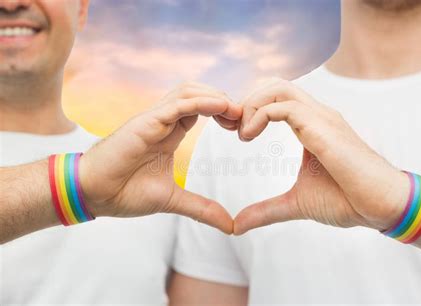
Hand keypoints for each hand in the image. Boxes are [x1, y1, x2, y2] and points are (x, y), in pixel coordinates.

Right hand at [79, 82, 240, 233]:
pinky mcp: (145, 122)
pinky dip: (200, 101)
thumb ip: (202, 209)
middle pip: (198, 94)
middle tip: (244, 117)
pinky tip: (221, 107)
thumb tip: (231, 226)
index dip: (224, 112)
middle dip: (224, 101)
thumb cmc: (124, 193)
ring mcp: (153, 119)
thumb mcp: (173, 200)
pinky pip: (177, 104)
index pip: (201, 109)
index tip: (242, 127)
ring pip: (188, 91)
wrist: (93, 194)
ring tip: (235, 111)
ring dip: (215, 96)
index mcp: (169, 133)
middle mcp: (163, 121)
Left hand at [232, 78, 408, 234]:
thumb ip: (266, 211)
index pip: (276, 99)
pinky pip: (284, 107)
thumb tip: (237, 225)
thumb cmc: (348, 200)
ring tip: (242, 134)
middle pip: (275, 85)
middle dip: (248, 101)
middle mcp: (317, 115)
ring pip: (278, 88)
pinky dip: (259, 116)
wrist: (382, 206)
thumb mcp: (296, 204)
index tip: (236, 132)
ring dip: (252, 105)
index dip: (251, 109)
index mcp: (312, 125)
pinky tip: (249, 137)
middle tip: (232, 128)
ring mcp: (322, 118)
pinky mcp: (323, 128)